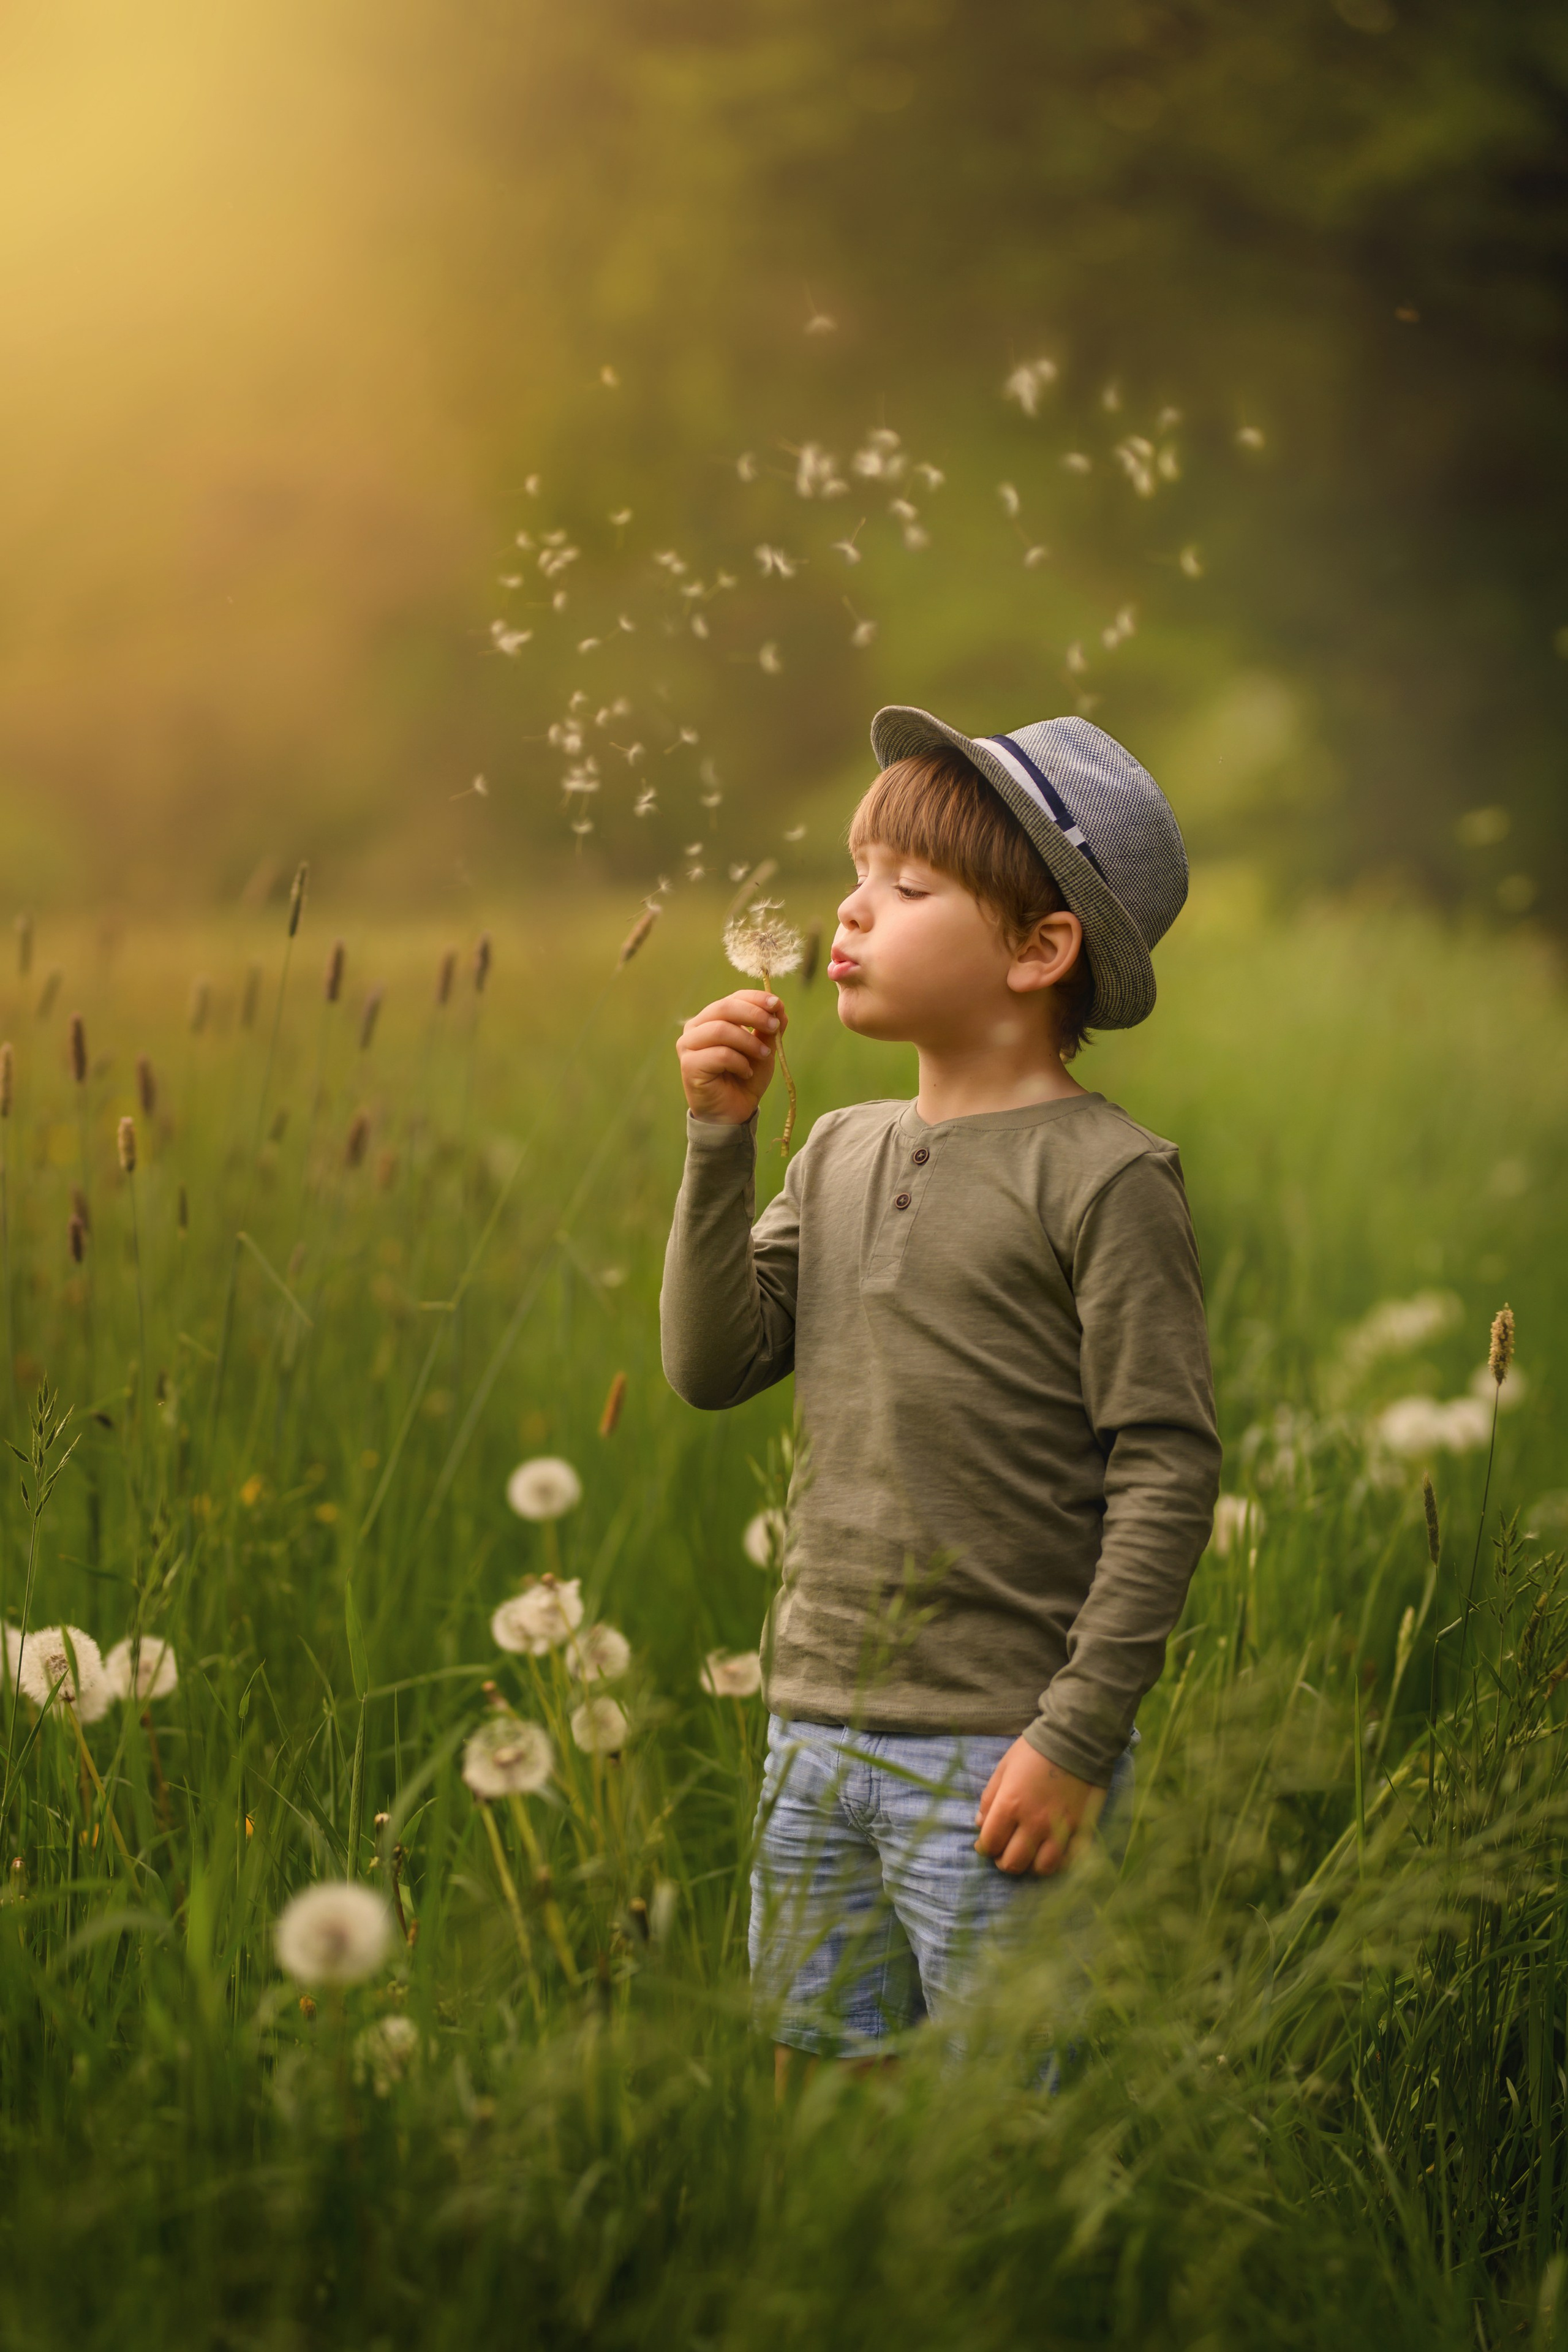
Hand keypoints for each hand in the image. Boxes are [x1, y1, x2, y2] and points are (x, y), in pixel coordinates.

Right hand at [676, 989, 786, 1125]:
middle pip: (724, 1008)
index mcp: (711, 1018)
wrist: (733, 1112)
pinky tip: (745, 1072)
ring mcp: (688, 1046)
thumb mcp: (763, 1049)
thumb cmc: (745, 1078)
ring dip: (749, 1042)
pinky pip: (719, 1055)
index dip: (756, 998)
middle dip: (754, 1015)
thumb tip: (779, 1005)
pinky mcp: (689, 1065)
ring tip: (764, 1056)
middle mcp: (695, 1028)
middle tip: (774, 1027)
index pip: (732, 998)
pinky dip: (739, 1062)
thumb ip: (768, 1028)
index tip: (777, 1005)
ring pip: (721, 1030)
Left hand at [974, 1737, 1104, 1876]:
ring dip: (1030, 1865)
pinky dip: (1056, 1862)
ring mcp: (1059, 1829)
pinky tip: (1050, 1853)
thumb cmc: (1034, 1751)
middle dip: (1003, 1861)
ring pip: (1041, 1868)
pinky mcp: (1080, 1829)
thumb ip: (989, 1798)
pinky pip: (1067, 1860)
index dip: (984, 1848)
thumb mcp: (1003, 1768)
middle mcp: (1034, 1823)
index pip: (991, 1843)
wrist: (1075, 1739)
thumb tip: (980, 1824)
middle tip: (1004, 1852)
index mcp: (1010, 1805)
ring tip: (1027, 1854)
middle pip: (1013, 1862)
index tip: (985, 1845)